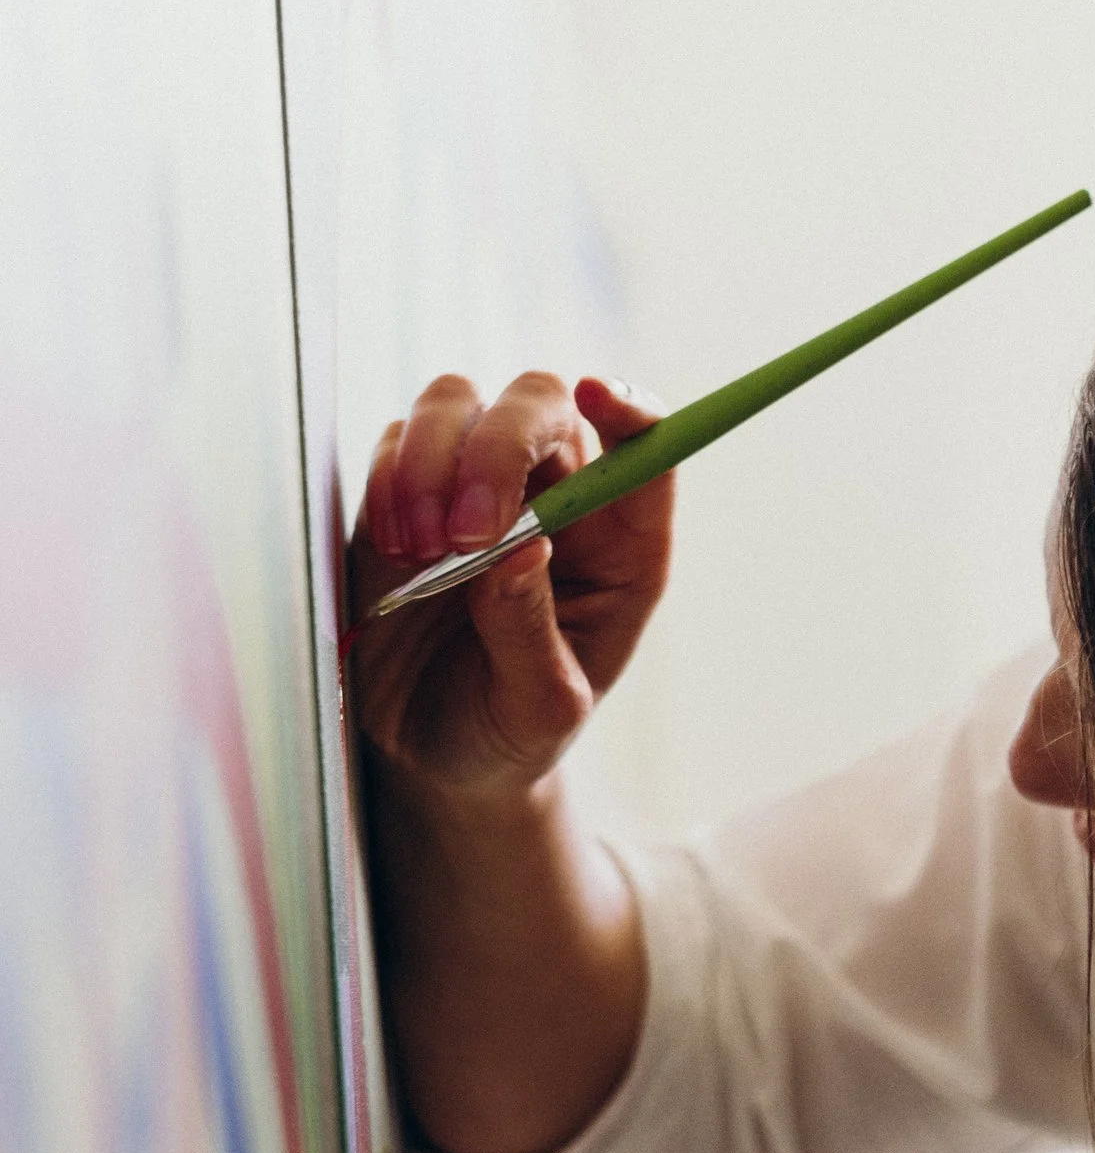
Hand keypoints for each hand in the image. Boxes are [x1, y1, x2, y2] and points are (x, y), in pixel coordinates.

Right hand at [349, 368, 673, 808]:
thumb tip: (525, 549)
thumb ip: (530, 633)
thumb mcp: (537, 711)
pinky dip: (390, 480)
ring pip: (459, 403)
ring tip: (423, 553)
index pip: (645, 448)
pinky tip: (395, 550)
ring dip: (435, 462)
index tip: (596, 396)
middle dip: (501, 446)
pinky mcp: (408, 496)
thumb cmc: (510, 734)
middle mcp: (556, 499)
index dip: (631, 408)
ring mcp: (478, 487)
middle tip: (468, 534)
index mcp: (621, 548)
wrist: (433, 756)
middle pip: (540, 404)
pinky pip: (396, 443)